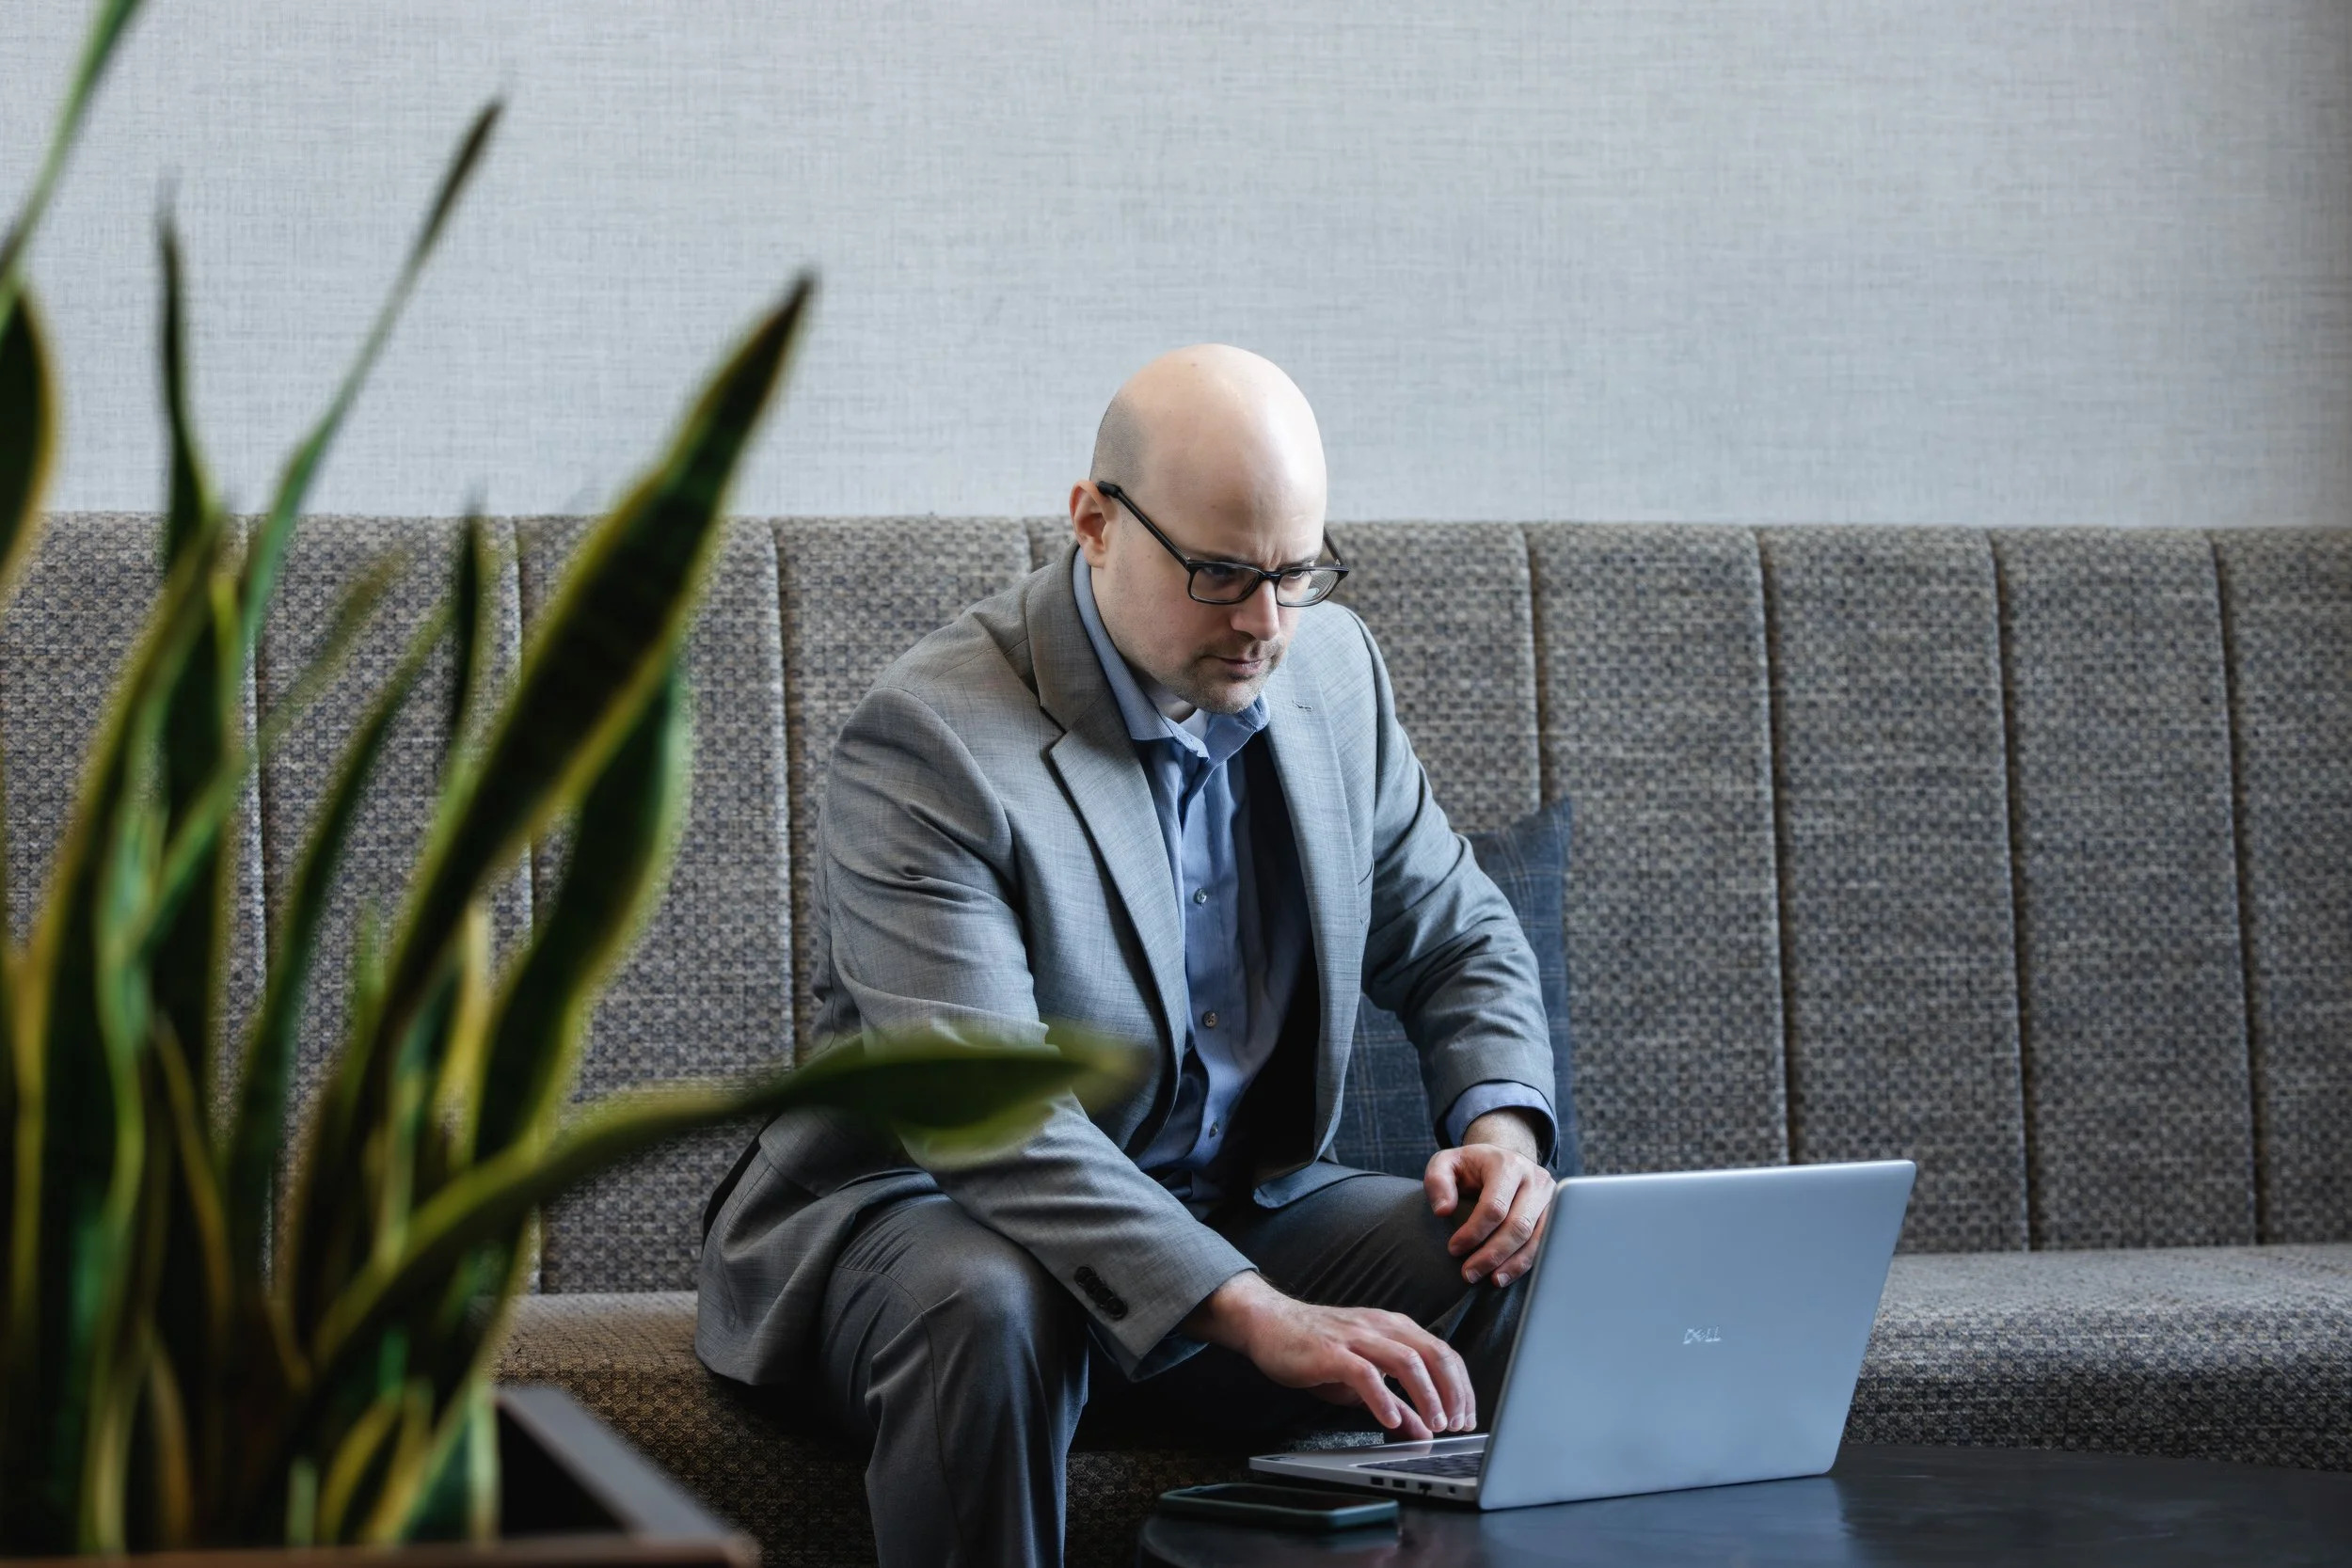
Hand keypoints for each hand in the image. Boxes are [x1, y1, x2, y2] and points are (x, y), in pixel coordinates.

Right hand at [1183, 1272, 1475, 1439]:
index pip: (1443, 1353)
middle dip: (1453, 1392)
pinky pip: (1364, 1373)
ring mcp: (1357, 1337)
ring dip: (1427, 1395)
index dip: (1462, 1387)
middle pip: (1434, 1354)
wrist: (1269, 1325)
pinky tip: (1390, 1421)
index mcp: (1395, 1329)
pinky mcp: (1332, 1351)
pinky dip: (1382, 1398)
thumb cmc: (1318, 1349)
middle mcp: (1382, 1327)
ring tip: (1435, 1424)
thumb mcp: (1364, 1378)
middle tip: (1457, 1424)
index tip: (1468, 1417)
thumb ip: (1396, 1402)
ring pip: (1407, 1361)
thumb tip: (1425, 1431)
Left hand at [1425, 1111, 1554, 1286]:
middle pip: (1518, 1226)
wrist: (1502, 1159)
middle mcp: (1534, 1178)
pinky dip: (1525, 1262)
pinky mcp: (1555, 1213)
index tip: (1453, 1249)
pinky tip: (1506, 1274)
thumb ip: (1437, 1181)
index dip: (1474, 1232)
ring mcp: (1549, 1197)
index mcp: (1507, 1165)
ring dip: (1511, 1264)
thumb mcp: (1445, 1163)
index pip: (1494, 1206)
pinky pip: (1544, 1244)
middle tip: (1468, 1273)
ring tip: (1490, 1280)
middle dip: (1492, 1255)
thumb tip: (1443, 1211)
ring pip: (1535, 1238)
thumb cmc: (1470, 1166)